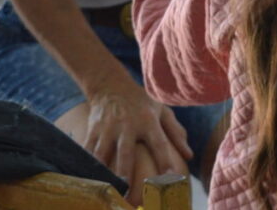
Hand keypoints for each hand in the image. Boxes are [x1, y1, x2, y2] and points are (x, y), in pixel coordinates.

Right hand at [81, 77, 192, 200]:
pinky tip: (86, 179)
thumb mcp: (162, 110)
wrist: (111, 84)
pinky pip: (88, 150)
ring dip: (103, 173)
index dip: (164, 160)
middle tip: (126, 192)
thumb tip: (190, 156)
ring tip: (106, 190)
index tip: (169, 178)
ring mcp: (108, 128)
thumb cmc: (141, 101)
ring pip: (103, 154)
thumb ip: (176, 133)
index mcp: (148, 121)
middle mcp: (128, 125)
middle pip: (126, 153)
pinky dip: (86, 165)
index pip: (159, 143)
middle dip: (124, 173)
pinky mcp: (93, 129)